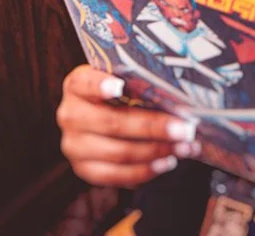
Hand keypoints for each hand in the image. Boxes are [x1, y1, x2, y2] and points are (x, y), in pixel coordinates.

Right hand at [56, 65, 200, 188]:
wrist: (102, 117)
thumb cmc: (120, 94)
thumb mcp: (123, 81)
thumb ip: (139, 84)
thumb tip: (178, 97)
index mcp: (76, 86)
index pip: (84, 83)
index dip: (100, 85)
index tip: (120, 86)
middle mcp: (70, 115)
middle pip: (112, 123)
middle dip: (153, 127)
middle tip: (184, 129)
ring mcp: (74, 145)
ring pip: (118, 152)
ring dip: (156, 151)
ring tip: (184, 148)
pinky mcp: (84, 169)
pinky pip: (116, 175)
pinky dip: (145, 171)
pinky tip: (166, 163)